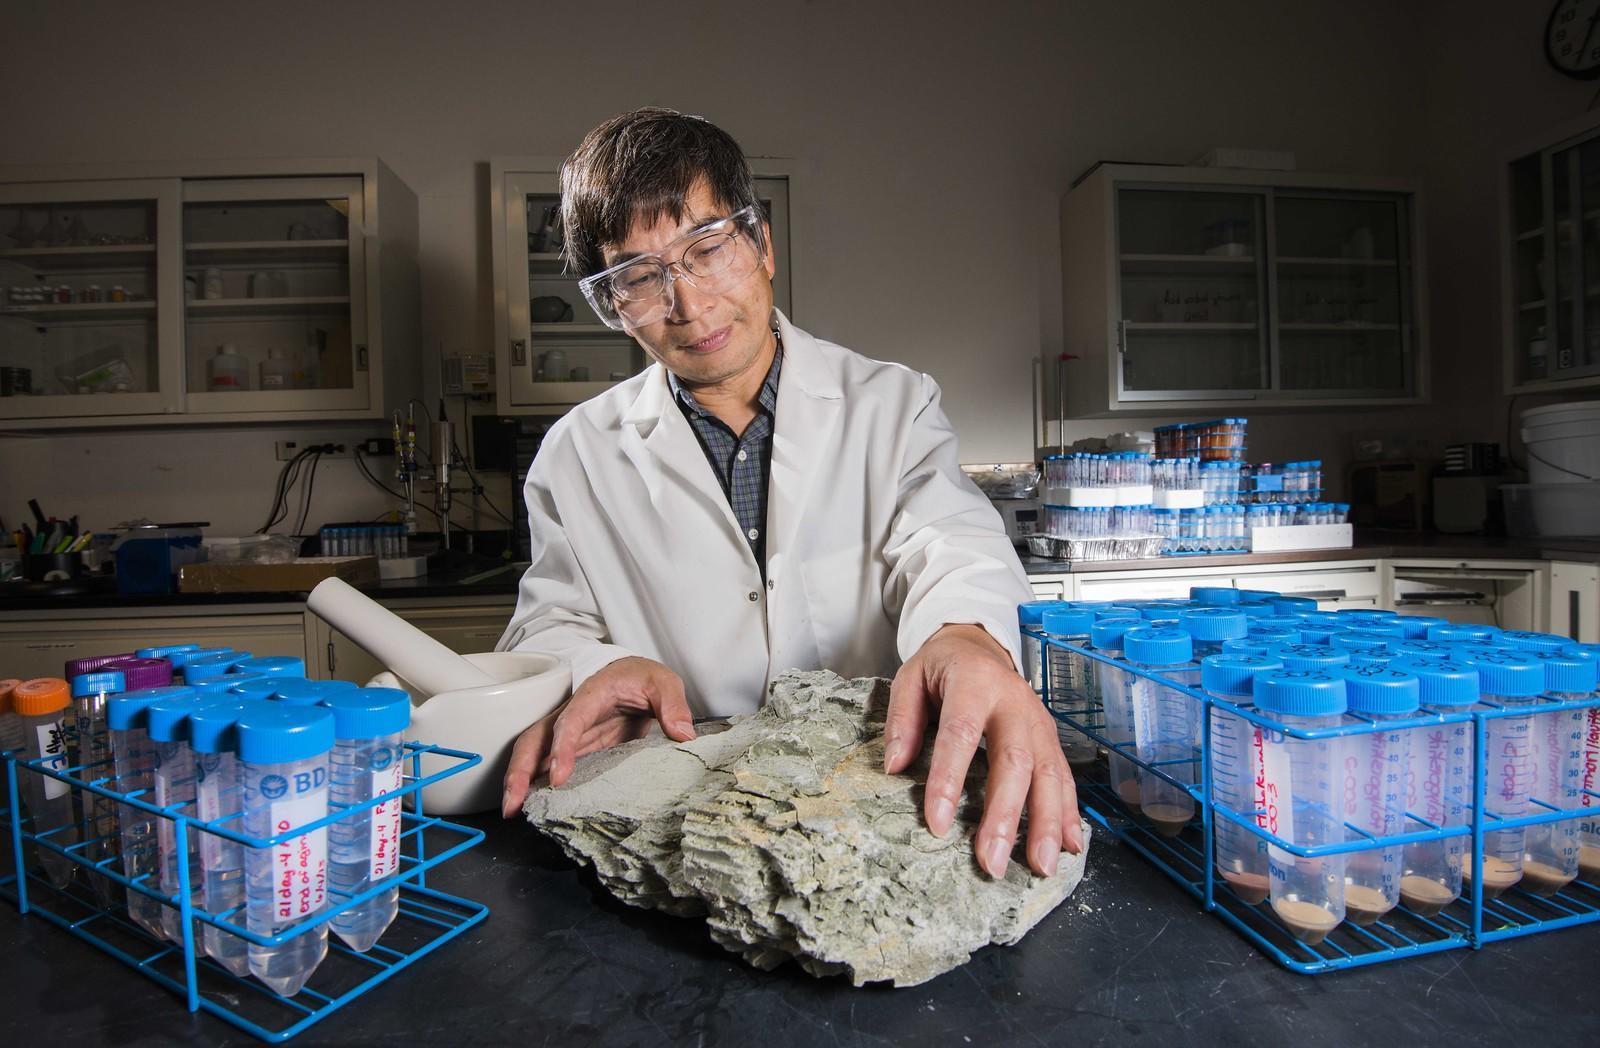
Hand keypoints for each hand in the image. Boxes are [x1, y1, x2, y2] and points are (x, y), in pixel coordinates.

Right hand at [500, 655, 695, 816]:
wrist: (634, 675)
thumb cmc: (643, 677)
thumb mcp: (664, 683)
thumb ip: (673, 706)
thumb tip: (683, 734)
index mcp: (592, 695)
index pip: (571, 721)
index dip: (561, 748)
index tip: (558, 777)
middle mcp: (572, 714)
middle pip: (535, 738)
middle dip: (520, 769)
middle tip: (513, 802)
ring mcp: (570, 732)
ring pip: (534, 752)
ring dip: (520, 780)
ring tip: (513, 810)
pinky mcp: (575, 748)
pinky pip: (548, 764)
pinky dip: (536, 783)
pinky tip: (532, 806)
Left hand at [883, 624, 1082, 877]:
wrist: (979, 644)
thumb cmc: (941, 668)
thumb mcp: (910, 679)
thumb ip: (902, 720)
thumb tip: (894, 766)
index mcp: (973, 682)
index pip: (961, 734)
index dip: (949, 780)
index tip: (938, 824)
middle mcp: (1014, 701)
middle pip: (1014, 761)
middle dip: (1005, 815)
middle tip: (992, 861)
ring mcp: (1038, 720)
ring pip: (1049, 773)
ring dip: (1046, 823)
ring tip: (1040, 866)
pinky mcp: (1051, 736)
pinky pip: (1064, 776)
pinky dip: (1068, 812)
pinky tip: (1069, 846)